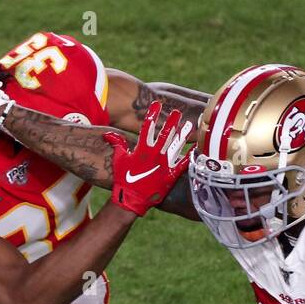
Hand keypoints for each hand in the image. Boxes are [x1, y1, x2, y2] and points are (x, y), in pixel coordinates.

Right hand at [103, 101, 191, 215]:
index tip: (157, 104)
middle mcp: (155, 154)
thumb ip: (117, 144)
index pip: (148, 126)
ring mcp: (164, 165)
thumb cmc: (123, 179)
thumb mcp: (119, 159)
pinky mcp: (170, 175)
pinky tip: (196, 147)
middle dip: (172, 121)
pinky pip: (183, 164)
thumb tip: (108, 133)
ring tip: (189, 124)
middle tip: (178, 112)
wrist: (131, 199)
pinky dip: (190, 156)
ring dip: (183, 134)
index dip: (152, 114)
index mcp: (142, 149)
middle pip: (166, 134)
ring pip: (176, 146)